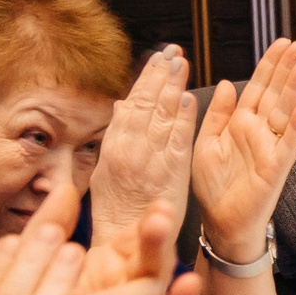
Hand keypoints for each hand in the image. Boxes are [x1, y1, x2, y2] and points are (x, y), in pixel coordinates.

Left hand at [59, 189, 204, 294]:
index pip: (138, 238)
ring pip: (155, 293)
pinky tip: (188, 287)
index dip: (148, 222)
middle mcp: (134, 291)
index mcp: (114, 268)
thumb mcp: (43, 273)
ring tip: (138, 258)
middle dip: (156, 238)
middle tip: (158, 218)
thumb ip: (53, 230)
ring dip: (152, 275)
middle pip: (153, 259)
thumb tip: (66, 188)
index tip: (157, 205)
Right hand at [91, 47, 194, 233]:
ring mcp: (150, 159)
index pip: (132, 103)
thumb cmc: (116, 209)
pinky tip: (189, 99)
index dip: (146, 79)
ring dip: (172, 87)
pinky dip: (182, 118)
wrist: (125, 243)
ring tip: (181, 63)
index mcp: (114, 146)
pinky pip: (177, 140)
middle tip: (173, 51)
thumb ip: (118, 135)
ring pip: (161, 115)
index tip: (158, 58)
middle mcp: (130, 149)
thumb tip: (123, 105)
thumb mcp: (106, 169)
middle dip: (160, 75)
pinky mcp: (170, 173)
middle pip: (146, 103)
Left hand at [193, 40, 295, 252]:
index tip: (280, 43)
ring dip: (294, 89)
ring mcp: (271, 148)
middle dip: (285, 68)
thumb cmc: (214, 185)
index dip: (269, 65)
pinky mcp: (276, 167)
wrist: (220, 221)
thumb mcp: (205, 142)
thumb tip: (229, 82)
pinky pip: (288, 144)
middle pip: (275, 93)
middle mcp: (259, 131)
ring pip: (285, 112)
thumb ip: (217, 113)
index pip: (258, 87)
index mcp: (241, 122)